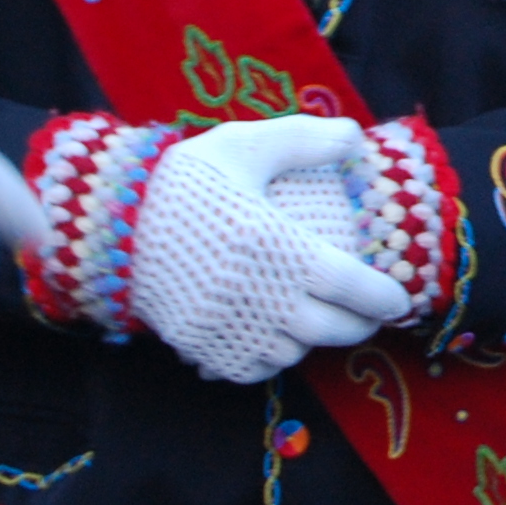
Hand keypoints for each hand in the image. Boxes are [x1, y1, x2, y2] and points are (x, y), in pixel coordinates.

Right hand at [128, 116, 408, 383]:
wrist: (104, 223)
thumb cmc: (180, 180)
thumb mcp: (242, 144)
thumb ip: (302, 139)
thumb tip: (356, 136)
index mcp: (272, 244)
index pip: (347, 284)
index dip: (382, 297)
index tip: (401, 299)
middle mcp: (253, 292)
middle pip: (329, 328)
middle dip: (361, 325)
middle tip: (372, 315)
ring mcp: (223, 325)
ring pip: (291, 352)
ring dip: (314, 341)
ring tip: (325, 321)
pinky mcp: (197, 345)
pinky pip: (250, 368)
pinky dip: (272, 358)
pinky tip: (278, 336)